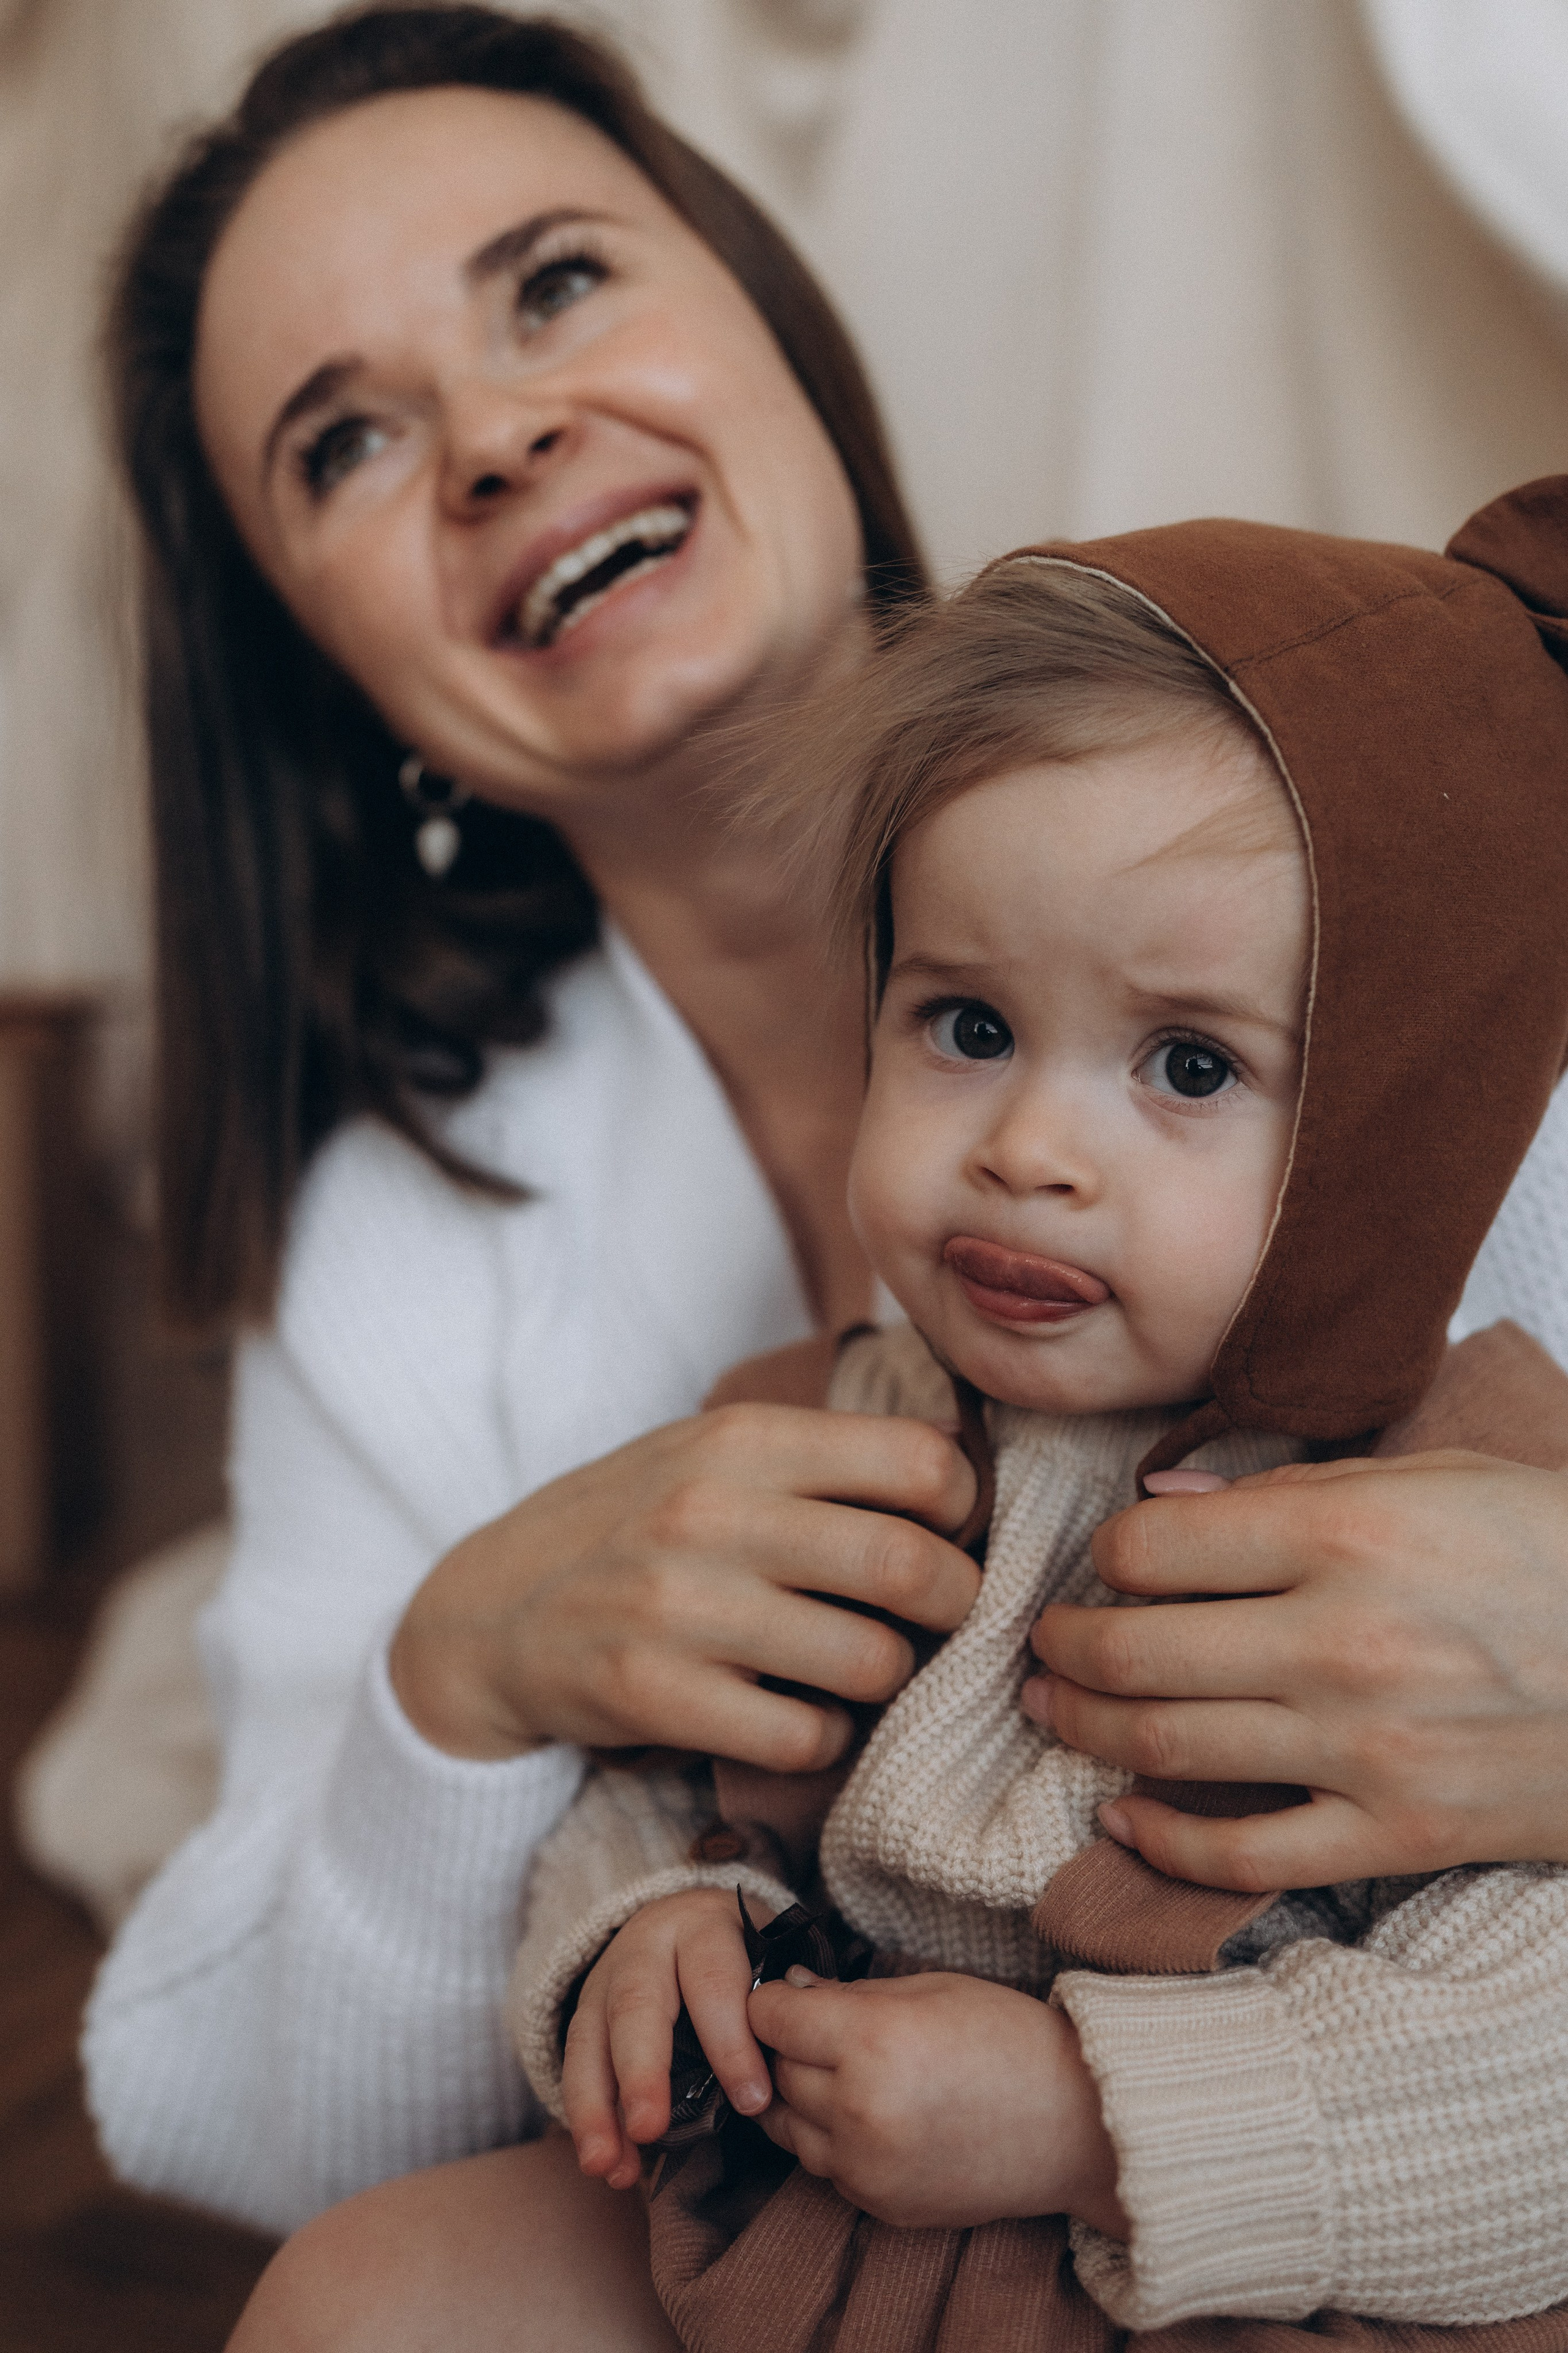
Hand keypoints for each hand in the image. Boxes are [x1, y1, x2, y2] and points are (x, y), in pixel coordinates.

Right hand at [389, 1403, 978, 1760]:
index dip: (961, 1508)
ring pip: (871, 1663)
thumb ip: (821, 1459)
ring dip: (889, 1677)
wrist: (486, 1611)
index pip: (919, 1462)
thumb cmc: (630, 1528)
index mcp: (739, 1439)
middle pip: (909, 1566)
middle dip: (954, 1603)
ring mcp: (679, 1609)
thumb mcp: (709, 1453)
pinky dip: (826, 1738)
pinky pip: (805, 1738)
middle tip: (938, 1616)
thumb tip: (962, 1478)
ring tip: (861, 1667)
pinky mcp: (655, 1696)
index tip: (946, 1534)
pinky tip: (799, 1715)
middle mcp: (710, 1514)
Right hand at [561, 1889, 771, 2189]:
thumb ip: (774, 2007)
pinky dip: (586, 2118)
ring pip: (590, 2038)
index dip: (731, 2040)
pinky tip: (602, 2163)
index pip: (715, 1978)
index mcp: (703, 1927)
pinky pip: (574, 2065)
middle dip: (641, 2071)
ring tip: (608, 2166)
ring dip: (597, 2108)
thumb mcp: (763, 1959)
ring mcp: (605, 1978)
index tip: (753, 2101)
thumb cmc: (740, 1959)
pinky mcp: (583, 2014)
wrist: (683, 1922)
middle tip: (649, 2129)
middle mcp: (646, 1947)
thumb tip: (796, 2075)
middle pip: (637, 2004)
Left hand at [749, 1969, 1125, 2234]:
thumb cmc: (1008, 2038)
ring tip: (845, 2074)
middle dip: (789, 2046)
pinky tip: (871, 2115)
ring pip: (788, 2126)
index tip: (787, 1996)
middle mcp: (859, 2110)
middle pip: (775, 2072)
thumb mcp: (928, 1988)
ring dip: (803, 2097)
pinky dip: (831, 2140)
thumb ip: (850, 1994)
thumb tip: (789, 1993)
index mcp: (871, 2042)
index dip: (772, 2001)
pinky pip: (824, 2168)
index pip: (771, 2018)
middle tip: (819, 2029)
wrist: (1075, 2122)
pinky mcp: (881, 2205)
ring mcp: (868, 2168)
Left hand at [1025, 1452, 1567, 1887]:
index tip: (1104, 1570)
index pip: (1148, 1551)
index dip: (1104, 1560)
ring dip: (1084, 1730)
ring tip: (1055, 1710)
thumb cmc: (1547, 1549)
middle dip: (1065, 1649)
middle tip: (1044, 1647)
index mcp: (1342, 1533)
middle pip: (1135, 1653)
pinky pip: (1244, 1857)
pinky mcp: (1401, 1835)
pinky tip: (1121, 1816)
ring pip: (1167, 1749)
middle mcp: (1340, 1642)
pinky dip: (1162, 1841)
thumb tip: (1163, 1507)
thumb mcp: (1430, 1478)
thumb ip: (1288, 1489)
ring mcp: (1368, 1750)